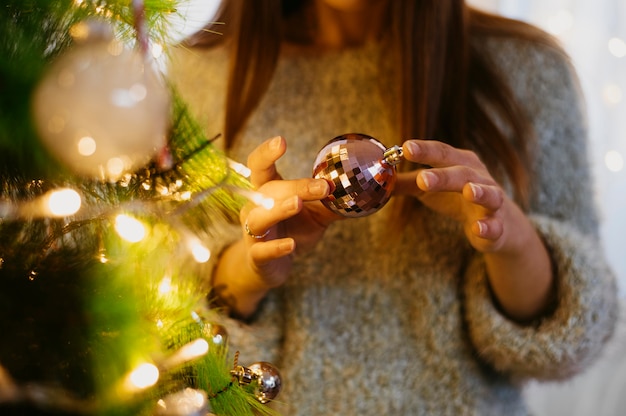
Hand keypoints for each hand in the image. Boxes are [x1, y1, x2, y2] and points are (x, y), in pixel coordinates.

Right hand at [240, 136, 337, 287]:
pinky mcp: (256, 255)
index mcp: (268, 191)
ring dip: (279, 209)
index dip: (266, 153)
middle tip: (323, 185)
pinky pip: (263, 251)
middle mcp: (255, 208)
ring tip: (297, 203)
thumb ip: (334, 201)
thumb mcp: (317, 215)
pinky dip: (277, 247)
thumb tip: (363, 188)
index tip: (282, 141)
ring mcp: (253, 232)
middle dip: (296, 186)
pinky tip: (291, 245)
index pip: (259, 166)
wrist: (272, 266)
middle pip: (269, 190)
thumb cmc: (293, 231)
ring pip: (260, 218)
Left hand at [395, 139, 512, 253]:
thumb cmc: (458, 198)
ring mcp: (491, 202)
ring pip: (488, 194)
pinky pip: (494, 226)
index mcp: (460, 163)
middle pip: (461, 172)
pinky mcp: (497, 226)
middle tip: (422, 178)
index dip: (425, 150)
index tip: (406, 147)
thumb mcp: (430, 188)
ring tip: (469, 191)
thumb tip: (377, 178)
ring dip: (479, 192)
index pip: (441, 153)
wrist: (500, 224)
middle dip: (443, 175)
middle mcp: (479, 178)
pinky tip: (479, 228)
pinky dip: (488, 226)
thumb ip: (406, 182)